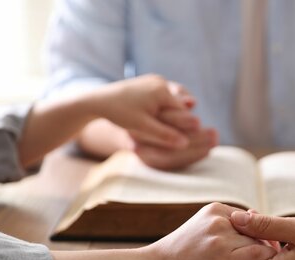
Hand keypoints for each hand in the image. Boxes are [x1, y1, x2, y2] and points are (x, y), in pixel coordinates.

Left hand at [90, 75, 217, 169]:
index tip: (195, 137)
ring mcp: (154, 80)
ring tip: (182, 123)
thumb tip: (185, 144)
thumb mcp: (143, 127)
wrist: (98, 100)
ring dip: (177, 110)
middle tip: (196, 130)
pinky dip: (168, 104)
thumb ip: (165, 135)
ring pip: (174, 98)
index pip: (183, 111)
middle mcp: (161, 82)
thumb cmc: (120, 113)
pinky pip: (165, 95)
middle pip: (180, 103)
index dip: (188, 126)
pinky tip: (166, 115)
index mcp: (162, 91)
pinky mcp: (148, 82)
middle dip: (185, 116)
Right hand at [142, 203, 275, 259]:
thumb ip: (225, 225)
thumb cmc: (176, 255)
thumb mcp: (200, 229)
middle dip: (261, 246)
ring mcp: (222, 239)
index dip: (257, 235)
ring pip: (259, 244)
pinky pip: (259, 257)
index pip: (252, 218)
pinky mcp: (225, 259)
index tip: (255, 250)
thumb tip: (257, 223)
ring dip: (260, 258)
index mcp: (214, 209)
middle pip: (257, 231)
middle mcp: (220, 219)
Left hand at [230, 211, 294, 259]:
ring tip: (264, 224)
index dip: (235, 233)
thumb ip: (265, 224)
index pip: (235, 254)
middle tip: (252, 216)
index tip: (242, 213)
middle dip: (243, 239)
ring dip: (253, 248)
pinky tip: (275, 239)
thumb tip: (236, 217)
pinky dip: (264, 257)